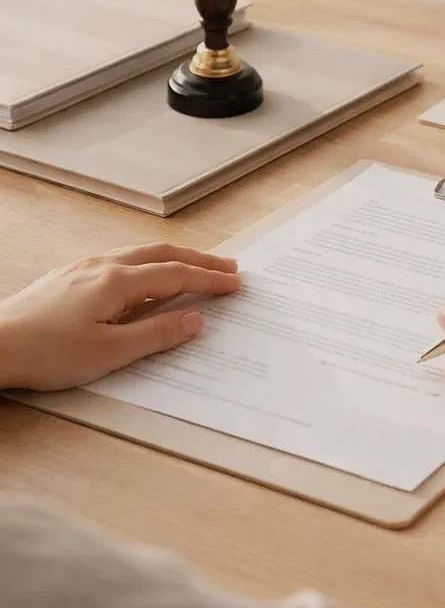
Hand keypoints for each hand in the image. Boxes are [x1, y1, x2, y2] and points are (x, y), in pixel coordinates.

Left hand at [0, 243, 240, 391]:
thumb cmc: (46, 353)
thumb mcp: (109, 353)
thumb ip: (156, 335)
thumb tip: (195, 320)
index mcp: (118, 282)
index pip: (176, 275)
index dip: (209, 279)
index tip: (235, 283)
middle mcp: (103, 266)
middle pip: (162, 254)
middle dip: (198, 260)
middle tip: (228, 267)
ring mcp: (84, 268)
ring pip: (140, 253)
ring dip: (173, 258)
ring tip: (194, 266)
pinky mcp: (69, 276)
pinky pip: (120, 260)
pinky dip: (146, 263)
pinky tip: (143, 276)